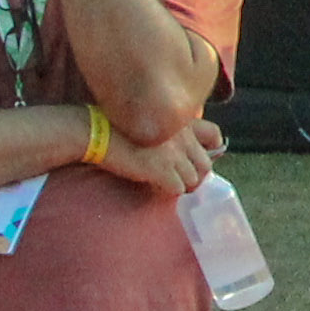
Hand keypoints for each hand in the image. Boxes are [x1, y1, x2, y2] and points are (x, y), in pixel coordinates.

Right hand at [93, 116, 221, 199]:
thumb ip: (168, 129)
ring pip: (193, 180)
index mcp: (180, 120)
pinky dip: (168, 192)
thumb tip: (181, 151)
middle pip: (206, 164)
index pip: (214, 135)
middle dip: (196, 176)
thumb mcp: (149, 117)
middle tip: (181, 181)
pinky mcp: (161, 168)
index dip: (211, 150)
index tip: (198, 160)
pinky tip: (155, 188)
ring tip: (166, 186)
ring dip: (182, 186)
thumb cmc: (114, 125)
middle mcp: (182, 134)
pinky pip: (177, 189)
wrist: (95, 131)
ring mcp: (173, 152)